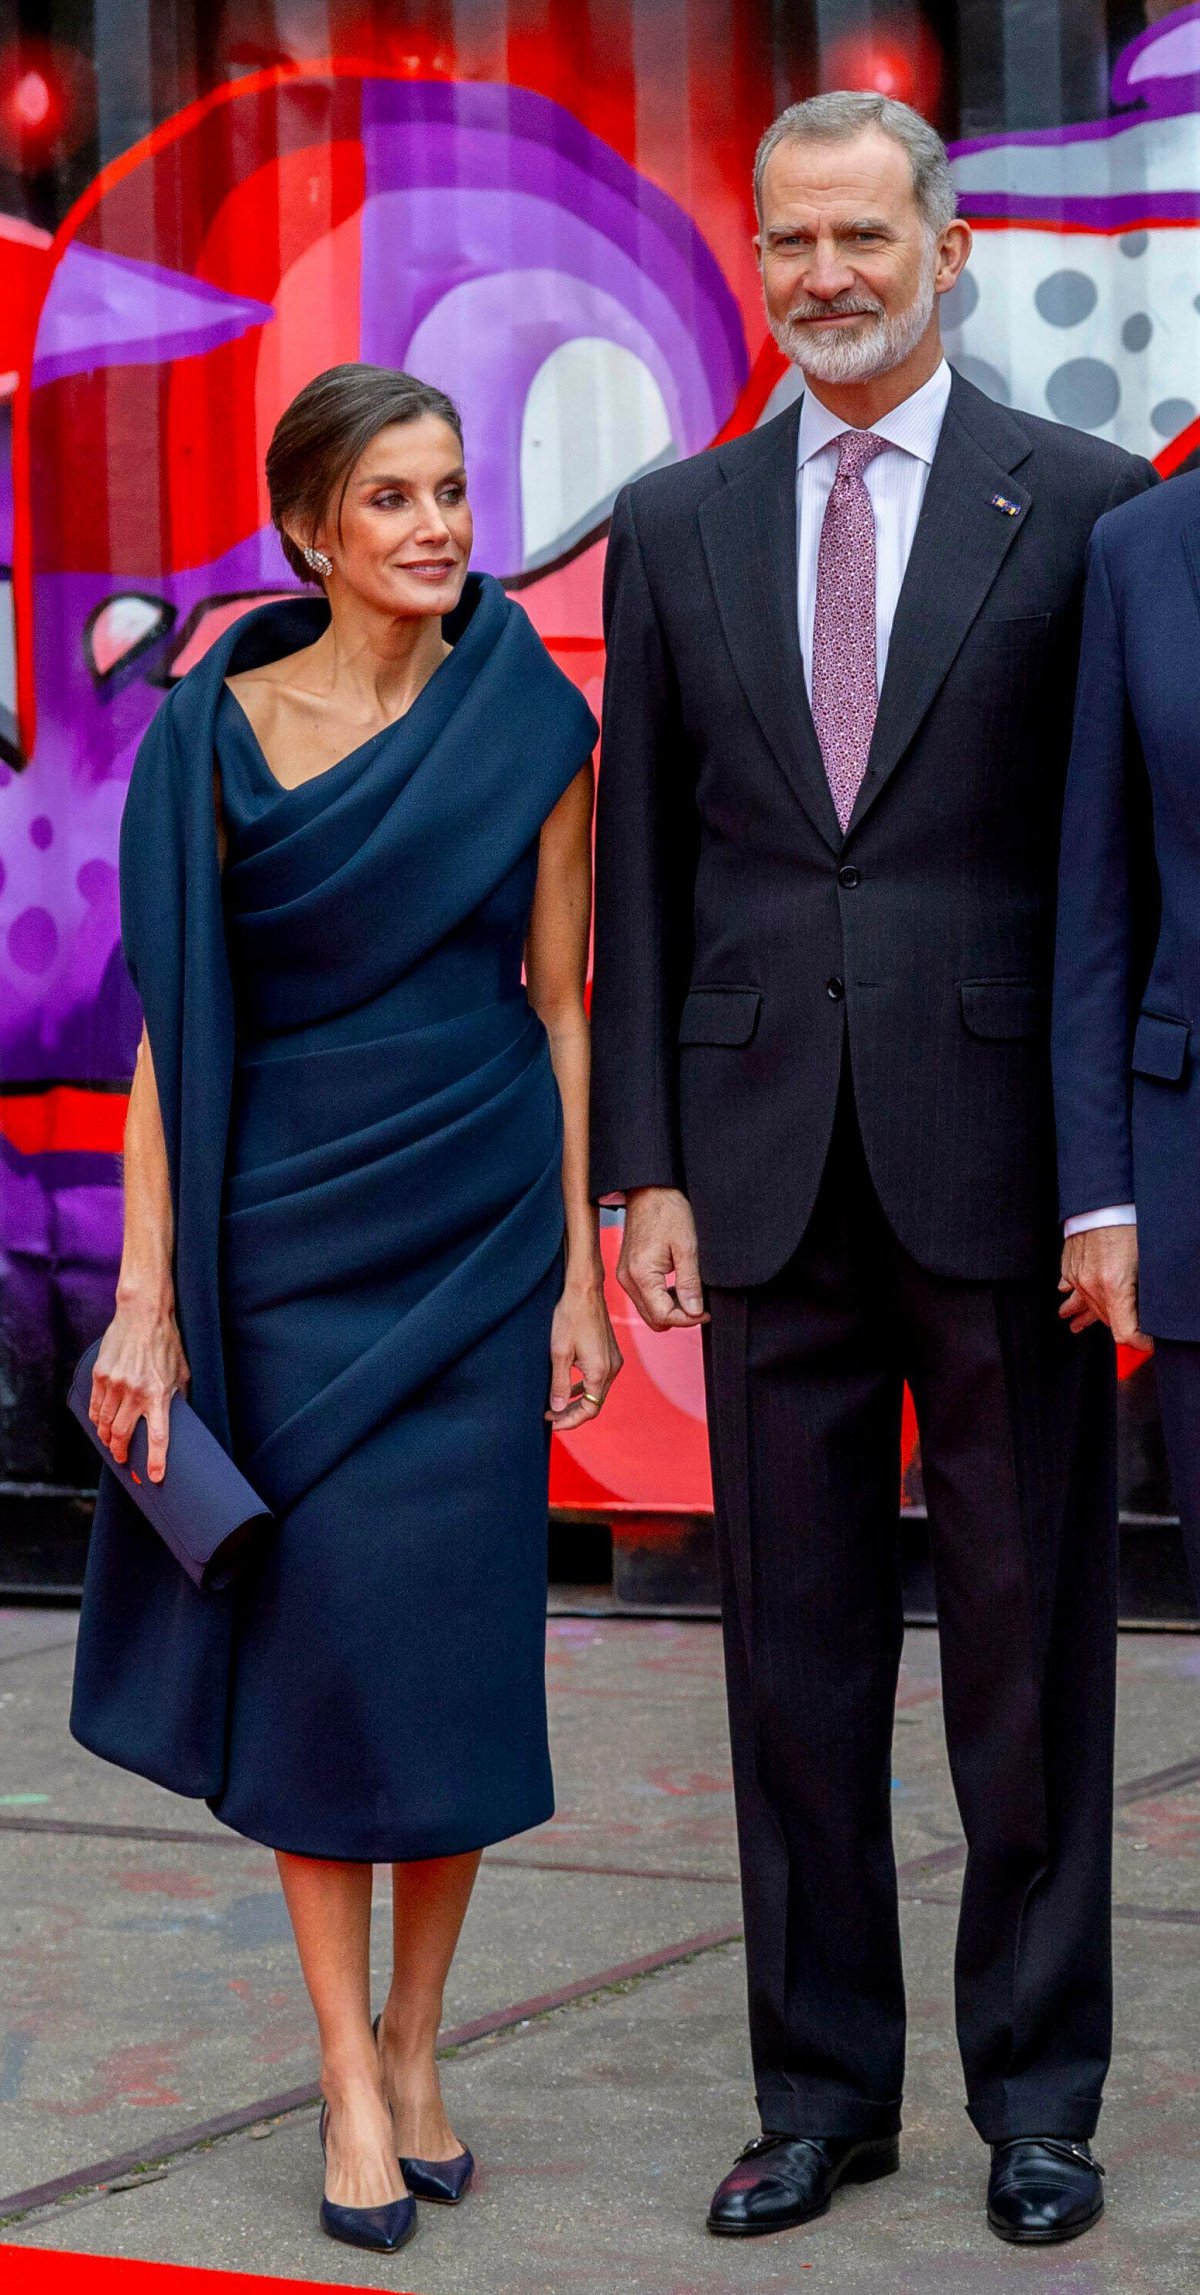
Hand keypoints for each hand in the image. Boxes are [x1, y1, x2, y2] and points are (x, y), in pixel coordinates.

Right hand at [89, 1300, 189, 1481]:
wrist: (143, 1315)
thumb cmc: (167, 1344)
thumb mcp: (182, 1372)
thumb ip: (177, 1397)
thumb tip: (177, 1419)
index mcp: (159, 1394)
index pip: (158, 1436)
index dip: (156, 1460)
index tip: (155, 1478)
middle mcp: (135, 1392)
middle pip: (121, 1435)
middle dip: (121, 1453)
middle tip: (124, 1460)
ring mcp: (114, 1383)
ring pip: (103, 1423)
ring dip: (106, 1439)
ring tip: (111, 1444)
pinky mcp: (100, 1374)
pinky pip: (94, 1406)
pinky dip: (96, 1420)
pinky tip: (100, 1424)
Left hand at [546, 1269, 622, 1431]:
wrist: (584, 1290)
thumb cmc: (569, 1317)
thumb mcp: (559, 1353)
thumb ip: (559, 1383)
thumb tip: (557, 1408)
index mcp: (600, 1371)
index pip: (589, 1410)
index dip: (569, 1421)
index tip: (551, 1423)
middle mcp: (612, 1369)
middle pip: (594, 1404)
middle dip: (572, 1413)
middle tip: (550, 1416)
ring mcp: (613, 1361)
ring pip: (596, 1392)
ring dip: (577, 1401)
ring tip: (556, 1406)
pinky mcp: (610, 1353)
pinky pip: (598, 1379)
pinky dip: (584, 1388)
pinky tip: (568, 1388)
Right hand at [618, 1186, 708, 1331]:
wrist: (649, 1190)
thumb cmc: (668, 1212)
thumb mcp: (687, 1247)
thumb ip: (690, 1283)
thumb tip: (694, 1312)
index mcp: (641, 1275)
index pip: (663, 1316)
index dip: (688, 1319)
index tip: (706, 1312)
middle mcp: (627, 1279)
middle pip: (653, 1319)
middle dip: (679, 1317)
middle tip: (701, 1305)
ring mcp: (625, 1276)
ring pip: (648, 1310)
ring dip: (670, 1308)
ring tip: (691, 1293)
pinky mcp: (627, 1271)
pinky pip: (644, 1297)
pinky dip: (661, 1298)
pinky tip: (677, 1285)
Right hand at [1059, 1224, 1150, 1350]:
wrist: (1103, 1200)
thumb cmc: (1128, 1224)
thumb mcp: (1147, 1264)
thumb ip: (1146, 1292)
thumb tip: (1149, 1310)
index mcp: (1114, 1288)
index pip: (1124, 1333)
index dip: (1139, 1342)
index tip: (1148, 1343)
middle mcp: (1091, 1286)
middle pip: (1105, 1320)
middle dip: (1118, 1326)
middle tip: (1128, 1335)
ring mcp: (1077, 1276)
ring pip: (1084, 1304)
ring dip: (1085, 1315)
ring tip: (1075, 1325)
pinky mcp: (1069, 1265)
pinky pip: (1069, 1286)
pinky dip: (1073, 1294)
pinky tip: (1066, 1296)